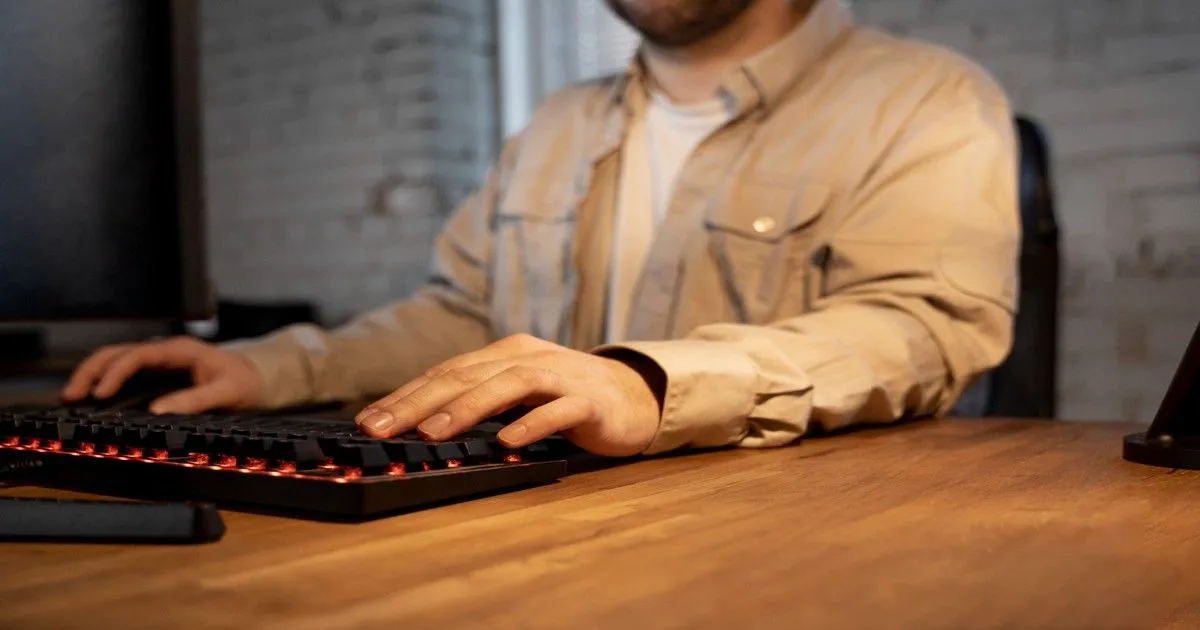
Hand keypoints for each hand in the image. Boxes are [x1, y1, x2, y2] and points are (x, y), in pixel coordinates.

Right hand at [61, 336, 263, 413]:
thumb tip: (159, 411)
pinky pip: (123, 373)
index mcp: (180, 350)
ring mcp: (158, 362)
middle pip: (117, 352)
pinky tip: (91, 399)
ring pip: (115, 360)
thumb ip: (196, 400)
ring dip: (92, 376)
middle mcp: (164, 352)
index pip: (138, 355)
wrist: (256, 377)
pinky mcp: (156, 374)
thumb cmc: (244, 381)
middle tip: (72, 396)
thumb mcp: (227, 392)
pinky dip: (104, 382)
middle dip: (91, 371)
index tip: (101, 394)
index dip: (116, 373)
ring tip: (72, 398)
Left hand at [355, 334, 665, 456]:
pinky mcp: (589, 402)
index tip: (368, 422)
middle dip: (419, 402)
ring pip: (507, 385)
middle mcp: (529, 357)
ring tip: (433, 432)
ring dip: (467, 408)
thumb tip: (419, 427)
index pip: (446, 373)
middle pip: (466, 375)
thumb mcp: (518, 395)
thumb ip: (479, 403)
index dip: (405, 395)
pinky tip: (506, 442)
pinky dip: (531, 424)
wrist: (637, 395)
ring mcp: (560, 377)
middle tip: (382, 428)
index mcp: (506, 354)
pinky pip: (557, 410)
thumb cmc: (568, 398)